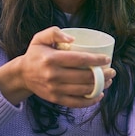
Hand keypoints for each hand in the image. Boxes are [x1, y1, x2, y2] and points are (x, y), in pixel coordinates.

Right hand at [0, 26, 114, 107]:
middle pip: (84, 77)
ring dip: (100, 87)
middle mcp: (53, 75)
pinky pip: (76, 102)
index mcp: (51, 59)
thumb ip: (55, 33)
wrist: (22, 75)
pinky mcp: (55, 99)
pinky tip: (99, 95)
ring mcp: (54, 89)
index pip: (79, 60)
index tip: (107, 59)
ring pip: (83, 90)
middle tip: (112, 71)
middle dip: (103, 75)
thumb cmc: (35, 54)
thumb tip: (72, 39)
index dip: (96, 60)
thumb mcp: (40, 38)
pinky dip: (90, 101)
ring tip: (108, 81)